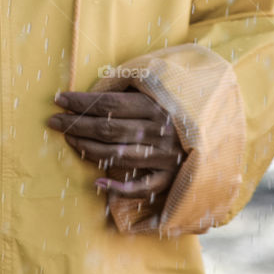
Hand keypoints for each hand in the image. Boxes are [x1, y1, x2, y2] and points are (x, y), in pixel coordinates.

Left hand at [46, 89, 184, 202]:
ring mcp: (165, 157)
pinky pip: (142, 188)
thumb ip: (132, 85)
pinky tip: (98, 183)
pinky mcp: (171, 179)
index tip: (58, 99)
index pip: (108, 103)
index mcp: (155, 104)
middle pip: (107, 128)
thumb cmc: (182, 104)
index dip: (80, 101)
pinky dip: (119, 188)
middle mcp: (158, 130)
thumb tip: (98, 85)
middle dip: (76, 124)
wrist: (220, 128)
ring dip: (88, 149)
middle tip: (53, 121)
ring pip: (117, 156)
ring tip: (69, 141)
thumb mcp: (161, 87)